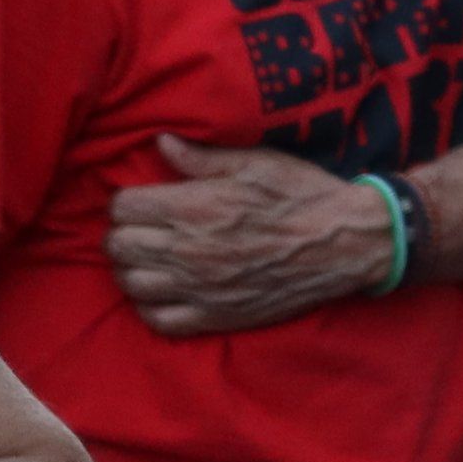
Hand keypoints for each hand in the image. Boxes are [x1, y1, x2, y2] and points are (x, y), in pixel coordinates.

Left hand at [106, 135, 395, 336]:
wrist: (345, 243)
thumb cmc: (303, 195)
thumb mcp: (257, 163)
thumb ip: (202, 158)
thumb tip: (160, 142)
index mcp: (195, 207)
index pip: (123, 206)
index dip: (129, 199)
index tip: (144, 198)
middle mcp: (186, 251)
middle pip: (118, 245)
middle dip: (125, 231)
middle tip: (146, 226)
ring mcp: (197, 288)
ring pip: (130, 283)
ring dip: (133, 267)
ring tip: (152, 256)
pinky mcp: (212, 316)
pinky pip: (157, 319)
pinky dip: (149, 305)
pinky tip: (163, 289)